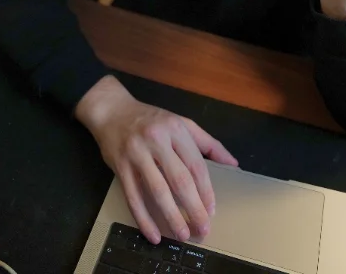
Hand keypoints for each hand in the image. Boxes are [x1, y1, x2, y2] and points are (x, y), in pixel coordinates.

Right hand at [75, 76, 237, 243]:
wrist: (112, 110)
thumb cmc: (151, 119)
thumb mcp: (182, 123)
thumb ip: (208, 144)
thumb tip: (233, 164)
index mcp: (176, 129)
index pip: (195, 165)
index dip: (206, 190)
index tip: (212, 210)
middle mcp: (157, 140)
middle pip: (179, 180)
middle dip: (194, 208)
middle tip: (203, 229)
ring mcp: (137, 153)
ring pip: (157, 190)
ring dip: (171, 217)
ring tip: (183, 234)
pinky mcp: (120, 166)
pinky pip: (133, 197)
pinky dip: (143, 219)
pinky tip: (154, 234)